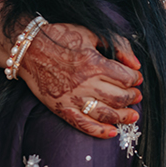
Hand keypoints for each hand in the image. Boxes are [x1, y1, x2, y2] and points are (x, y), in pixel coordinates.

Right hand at [19, 23, 142, 137]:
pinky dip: (99, 131)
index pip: (126, 78)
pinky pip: (82, 124)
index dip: (135, 79)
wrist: (28, 48)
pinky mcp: (60, 108)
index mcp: (94, 63)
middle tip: (136, 96)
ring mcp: (72, 98)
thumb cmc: (61, 37)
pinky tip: (112, 132)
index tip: (136, 78)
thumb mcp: (92, 33)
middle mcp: (84, 83)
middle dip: (133, 98)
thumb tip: (136, 65)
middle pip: (119, 97)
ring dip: (123, 117)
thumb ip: (119, 45)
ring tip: (133, 116)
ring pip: (105, 113)